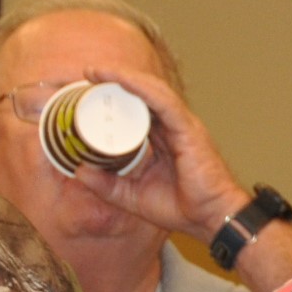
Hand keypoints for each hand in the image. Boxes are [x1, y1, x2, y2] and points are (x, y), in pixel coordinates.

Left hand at [66, 61, 249, 242]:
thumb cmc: (182, 209)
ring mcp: (183, 126)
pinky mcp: (189, 130)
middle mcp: (175, 127)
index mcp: (164, 139)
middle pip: (145, 94)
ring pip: (153, 91)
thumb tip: (79, 171)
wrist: (211, 219)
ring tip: (98, 72)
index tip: (89, 89)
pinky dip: (142, 89)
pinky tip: (123, 81)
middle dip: (117, 79)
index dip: (117, 96)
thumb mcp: (132, 196)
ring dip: (125, 77)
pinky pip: (164, 102)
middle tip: (89, 73)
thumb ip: (106, 185)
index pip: (139, 108)